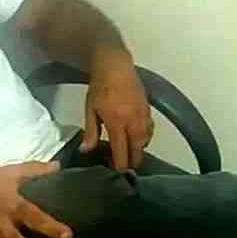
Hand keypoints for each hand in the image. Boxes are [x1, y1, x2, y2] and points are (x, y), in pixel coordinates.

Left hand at [81, 53, 153, 170]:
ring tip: (130, 153)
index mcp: (117, 123)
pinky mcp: (149, 110)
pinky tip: (137, 138)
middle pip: (137, 151)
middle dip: (132, 162)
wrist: (115, 67)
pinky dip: (145, 138)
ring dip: (138, 150)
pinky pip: (150, 130)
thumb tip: (86, 150)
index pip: (122, 152)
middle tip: (124, 166)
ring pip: (146, 142)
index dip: (120, 165)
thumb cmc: (100, 88)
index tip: (116, 170)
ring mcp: (143, 116)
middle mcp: (133, 122)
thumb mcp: (90, 109)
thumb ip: (91, 132)